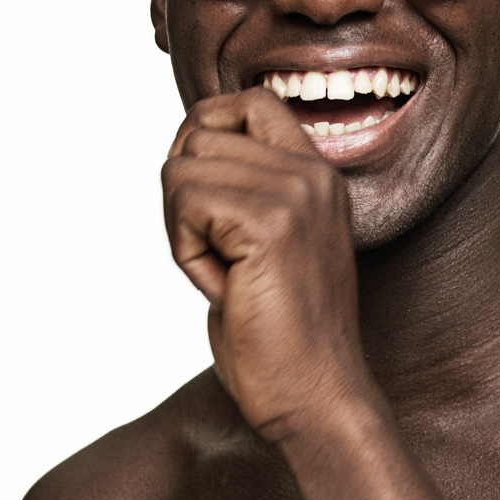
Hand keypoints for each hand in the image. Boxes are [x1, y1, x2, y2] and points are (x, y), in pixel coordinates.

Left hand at [162, 90, 370, 442]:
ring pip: (180, 168)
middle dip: (185, 200)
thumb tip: (184, 152)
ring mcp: (295, 194)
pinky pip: (183, 205)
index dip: (204, 134)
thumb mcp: (265, 246)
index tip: (204, 200)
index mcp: (318, 176)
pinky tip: (225, 291)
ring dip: (183, 231)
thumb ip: (244, 193)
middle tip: (221, 260)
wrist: (316, 398)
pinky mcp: (270, 223)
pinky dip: (187, 256)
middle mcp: (313, 174)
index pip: (247, 101)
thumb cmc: (281, 340)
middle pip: (198, 133)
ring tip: (227, 278)